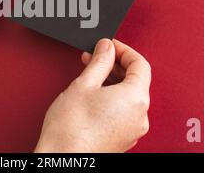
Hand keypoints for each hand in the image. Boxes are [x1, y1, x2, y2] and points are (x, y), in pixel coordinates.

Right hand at [35, 39, 150, 152]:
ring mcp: (132, 129)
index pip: (140, 64)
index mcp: (135, 98)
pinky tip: (93, 94)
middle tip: (95, 57)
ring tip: (90, 75)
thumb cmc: (71, 128)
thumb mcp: (84, 84)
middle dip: (115, 65)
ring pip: (128, 96)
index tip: (109, 45)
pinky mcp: (123, 138)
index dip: (123, 50)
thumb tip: (106, 48)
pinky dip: (112, 98)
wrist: (63, 159)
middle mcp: (140, 115)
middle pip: (135, 80)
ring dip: (112, 81)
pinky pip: (123, 110)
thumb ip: (100, 61)